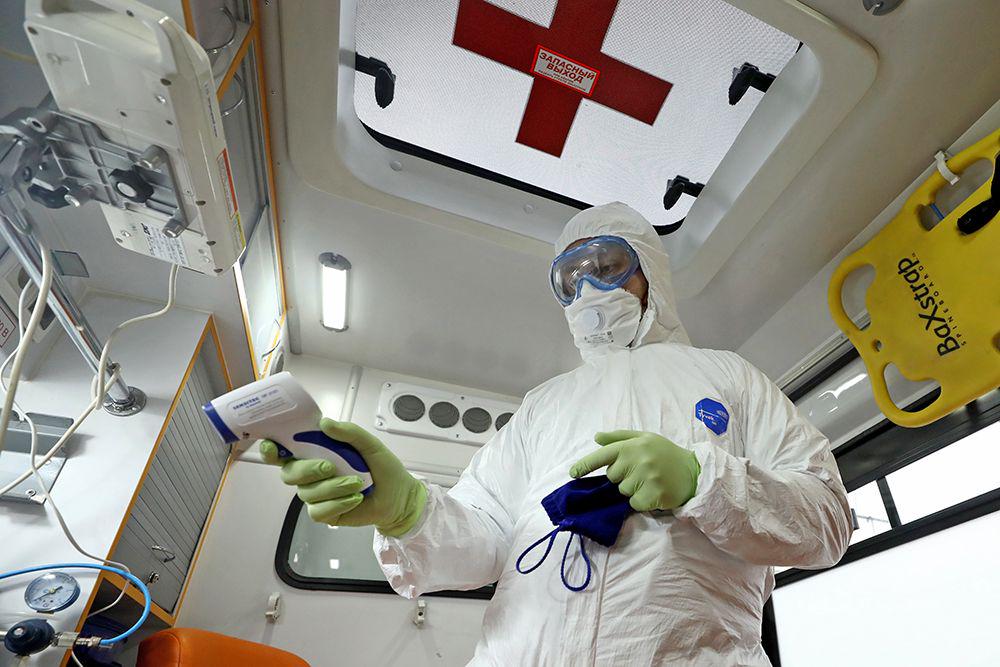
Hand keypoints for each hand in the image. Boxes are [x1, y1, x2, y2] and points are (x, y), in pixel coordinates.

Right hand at [261, 418, 426, 536]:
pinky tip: (354, 498)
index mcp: (316, 452)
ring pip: (306, 493)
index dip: (272, 449)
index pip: (285, 451)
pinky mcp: (325, 513)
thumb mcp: (370, 444)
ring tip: (357, 484)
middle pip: (289, 474)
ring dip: (332, 488)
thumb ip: (349, 432)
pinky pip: (318, 511)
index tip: (273, 446)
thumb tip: (325, 423)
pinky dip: (338, 504)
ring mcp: (316, 494)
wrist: (398, 496)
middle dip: (307, 469)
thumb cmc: (383, 468)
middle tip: (330, 467)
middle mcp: (311, 474)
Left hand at [569, 430, 700, 510]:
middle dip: (623, 476)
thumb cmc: (666, 453)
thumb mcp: (645, 438)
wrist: (695, 471)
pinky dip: (643, 501)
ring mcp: (646, 478)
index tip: (572, 473)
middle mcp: (637, 460)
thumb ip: (619, 437)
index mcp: (633, 445)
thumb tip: (596, 437)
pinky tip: (655, 491)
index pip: (602, 455)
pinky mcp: (654, 494)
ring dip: (634, 489)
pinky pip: (635, 503)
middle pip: (613, 477)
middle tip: (642, 470)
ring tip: (651, 480)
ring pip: (623, 491)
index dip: (585, 465)